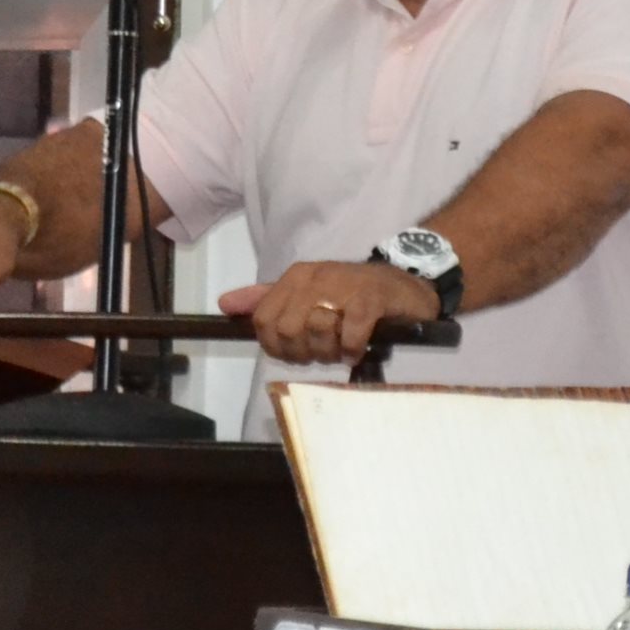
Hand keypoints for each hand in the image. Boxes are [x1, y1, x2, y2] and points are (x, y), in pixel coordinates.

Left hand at [220, 259, 440, 366]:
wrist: (404, 284)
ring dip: (330, 351)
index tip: (297, 352)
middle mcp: (314, 278)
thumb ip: (264, 299)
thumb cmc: (352, 293)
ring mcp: (342, 287)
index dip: (276, 346)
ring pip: (316, 332)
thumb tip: (225, 305)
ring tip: (342, 348)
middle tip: (324, 351)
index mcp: (294, 278)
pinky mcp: (369, 299)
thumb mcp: (305, 292)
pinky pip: (349, 334)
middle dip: (304, 352)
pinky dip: (352, 349)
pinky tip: (358, 348)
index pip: (263, 320)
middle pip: (288, 330)